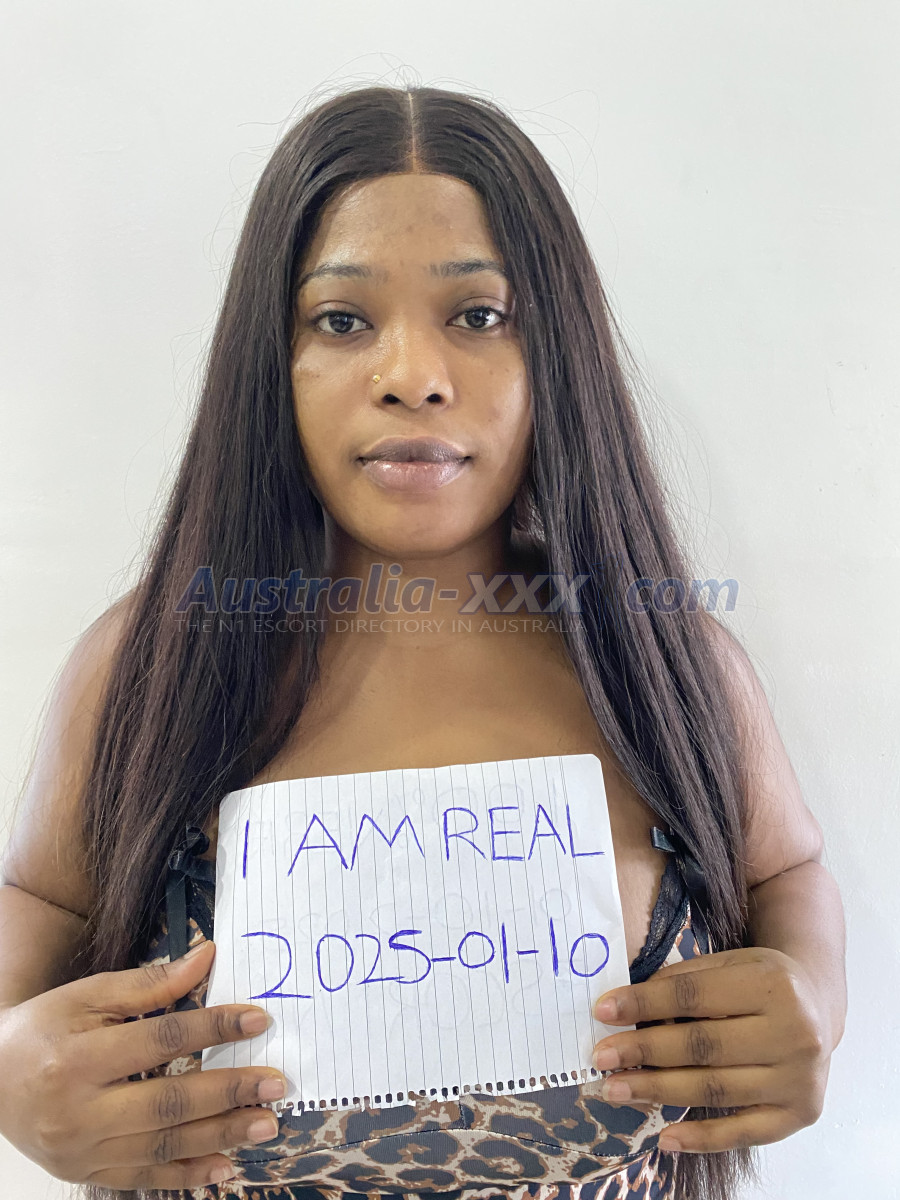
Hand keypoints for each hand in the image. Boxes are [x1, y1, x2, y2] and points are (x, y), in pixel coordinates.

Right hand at [0, 940, 287, 1188]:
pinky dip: (186, 1174)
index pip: (162, 1041)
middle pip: (168, 1102)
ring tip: (265, 1123)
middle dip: (229, 1092)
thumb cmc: (43, 1029)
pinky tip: (224, 1166)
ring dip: (220, 1136)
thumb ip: (149, 984)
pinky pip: (143, 1177)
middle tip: (276, 1083)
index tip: (258, 1019)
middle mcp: (77, 1111)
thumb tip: (207, 959)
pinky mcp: (84, 1174)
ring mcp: (80, 1151)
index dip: (214, 1027)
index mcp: (77, 1058)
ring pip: (161, 1146)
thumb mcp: (88, 995)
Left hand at [590, 946, 831, 1152]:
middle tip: (601, 1057)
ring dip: (658, 1091)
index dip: (644, 1003)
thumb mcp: (730, 964)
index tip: (604, 1011)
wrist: (818, 1007)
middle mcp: (794, 1033)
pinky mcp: (800, 1114)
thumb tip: (624, 1007)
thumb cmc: (761, 983)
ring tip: (616, 1089)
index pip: (694, 996)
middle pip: (702, 1046)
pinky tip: (664, 1136)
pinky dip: (700, 1139)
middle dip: (644, 1051)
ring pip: (715, 1089)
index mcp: (773, 984)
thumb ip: (683, 981)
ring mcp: (799, 1078)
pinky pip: (741, 1133)